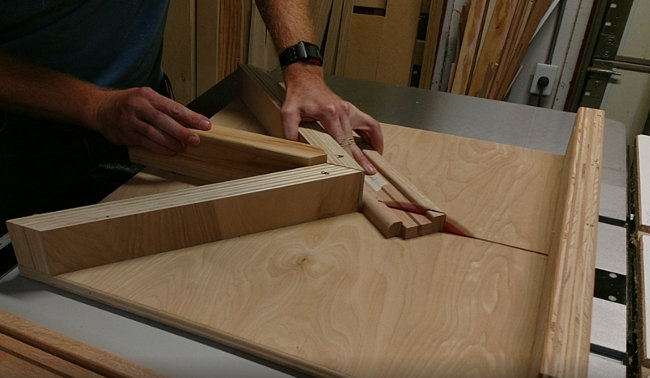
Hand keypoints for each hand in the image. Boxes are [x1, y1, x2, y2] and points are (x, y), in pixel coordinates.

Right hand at [89, 87, 211, 154]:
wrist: (99, 107)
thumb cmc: (128, 103)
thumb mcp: (146, 98)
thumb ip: (165, 108)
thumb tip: (189, 121)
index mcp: (148, 96)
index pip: (174, 107)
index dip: (191, 117)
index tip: (205, 124)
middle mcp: (139, 106)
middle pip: (164, 120)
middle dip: (181, 131)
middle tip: (195, 140)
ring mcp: (131, 120)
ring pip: (154, 133)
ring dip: (171, 142)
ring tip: (183, 148)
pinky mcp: (125, 133)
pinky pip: (145, 142)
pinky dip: (159, 148)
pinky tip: (169, 151)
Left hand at [281, 64, 383, 173]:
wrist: (305, 80)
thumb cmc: (298, 95)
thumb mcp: (288, 113)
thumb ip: (290, 132)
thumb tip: (294, 150)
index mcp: (329, 113)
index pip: (342, 140)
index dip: (349, 156)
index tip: (354, 168)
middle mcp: (343, 111)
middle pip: (355, 140)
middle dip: (362, 157)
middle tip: (369, 172)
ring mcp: (349, 110)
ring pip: (369, 128)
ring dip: (376, 144)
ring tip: (376, 160)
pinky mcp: (351, 110)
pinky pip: (370, 122)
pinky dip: (375, 134)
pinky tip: (375, 146)